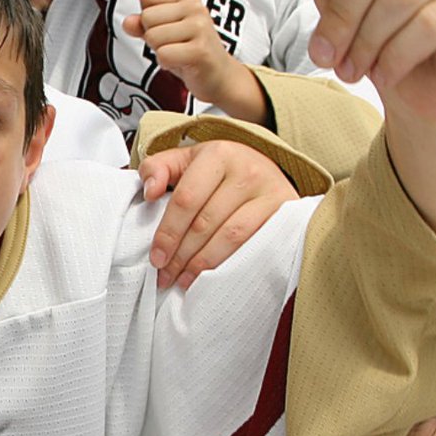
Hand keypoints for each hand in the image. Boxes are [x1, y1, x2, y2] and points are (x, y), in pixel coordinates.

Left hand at [123, 0, 267, 122]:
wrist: (218, 76)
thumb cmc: (189, 52)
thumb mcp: (163, 34)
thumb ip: (142, 25)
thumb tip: (127, 22)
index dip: (149, 18)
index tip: (167, 28)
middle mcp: (195, 7)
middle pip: (147, 17)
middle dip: (154, 37)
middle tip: (174, 45)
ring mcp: (200, 27)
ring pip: (153, 37)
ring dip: (161, 51)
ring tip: (179, 53)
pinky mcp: (200, 50)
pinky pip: (163, 55)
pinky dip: (167, 64)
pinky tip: (183, 63)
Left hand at [139, 140, 297, 287]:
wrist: (266, 167)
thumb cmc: (220, 170)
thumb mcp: (186, 160)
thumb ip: (157, 168)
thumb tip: (149, 191)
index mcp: (219, 154)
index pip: (186, 199)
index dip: (168, 233)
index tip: (156, 257)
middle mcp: (248, 170)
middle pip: (205, 223)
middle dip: (181, 256)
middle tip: (166, 275)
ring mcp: (271, 192)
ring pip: (230, 237)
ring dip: (202, 264)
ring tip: (184, 280)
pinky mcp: (287, 212)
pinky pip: (255, 245)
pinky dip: (230, 264)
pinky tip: (213, 276)